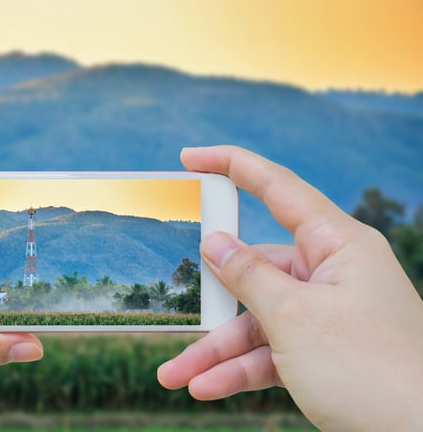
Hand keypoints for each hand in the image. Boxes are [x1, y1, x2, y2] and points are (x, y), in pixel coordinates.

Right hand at [157, 146, 422, 430]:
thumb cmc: (371, 371)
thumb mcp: (294, 318)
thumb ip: (248, 276)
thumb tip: (215, 244)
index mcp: (338, 245)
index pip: (278, 189)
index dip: (232, 167)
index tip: (190, 158)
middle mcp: (332, 274)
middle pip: (255, 271)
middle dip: (212, 302)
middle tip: (175, 311)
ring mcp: (326, 315)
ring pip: (256, 321)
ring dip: (217, 351)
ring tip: (176, 376)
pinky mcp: (322, 352)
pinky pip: (271, 352)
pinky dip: (240, 370)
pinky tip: (206, 388)